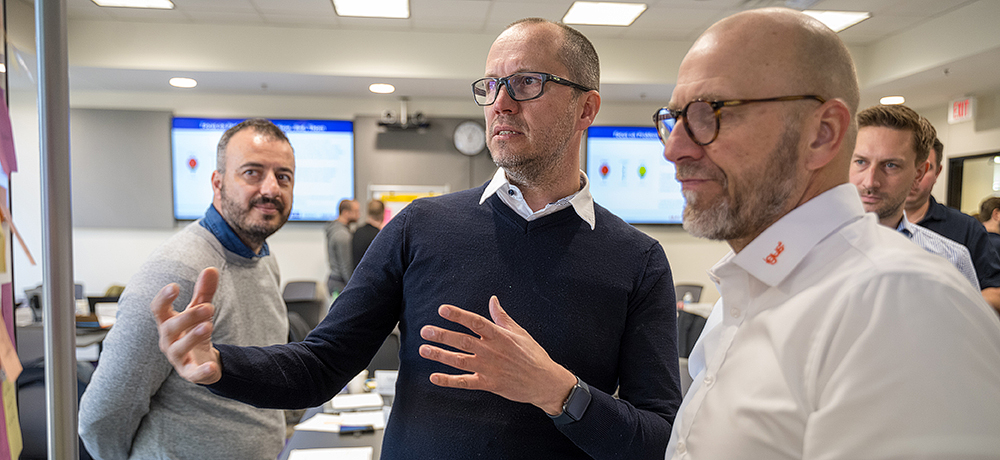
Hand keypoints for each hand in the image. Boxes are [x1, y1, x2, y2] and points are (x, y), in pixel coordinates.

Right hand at [151, 267, 222, 384]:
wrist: (202, 361)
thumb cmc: (195, 331)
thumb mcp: (200, 310)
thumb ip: (204, 292)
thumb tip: (211, 269)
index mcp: (168, 322)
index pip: (158, 310)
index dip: (163, 299)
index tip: (175, 286)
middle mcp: (168, 340)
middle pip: (170, 328)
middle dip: (188, 317)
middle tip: (208, 307)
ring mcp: (177, 358)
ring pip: (179, 349)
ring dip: (192, 337)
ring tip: (208, 325)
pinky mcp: (190, 373)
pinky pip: (193, 374)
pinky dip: (201, 372)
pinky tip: (212, 367)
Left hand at [418, 296, 576, 414]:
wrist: (544, 382)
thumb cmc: (533, 355)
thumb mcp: (520, 332)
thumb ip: (502, 317)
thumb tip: (493, 300)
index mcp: (499, 336)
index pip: (475, 322)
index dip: (458, 316)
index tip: (443, 310)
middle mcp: (492, 351)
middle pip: (462, 341)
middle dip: (442, 335)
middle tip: (425, 331)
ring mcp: (489, 368)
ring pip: (460, 361)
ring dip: (440, 355)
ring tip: (424, 349)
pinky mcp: (488, 384)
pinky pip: (465, 382)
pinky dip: (448, 381)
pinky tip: (434, 377)